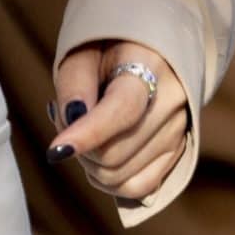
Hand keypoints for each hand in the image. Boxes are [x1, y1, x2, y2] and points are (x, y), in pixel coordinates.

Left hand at [49, 39, 188, 204]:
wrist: (147, 49)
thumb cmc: (107, 47)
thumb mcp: (82, 52)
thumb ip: (74, 85)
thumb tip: (74, 121)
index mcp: (152, 64)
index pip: (123, 110)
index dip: (87, 134)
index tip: (55, 150)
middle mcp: (174, 101)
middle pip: (115, 152)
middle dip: (79, 146)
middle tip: (68, 118)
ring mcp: (179, 129)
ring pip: (122, 176)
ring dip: (90, 164)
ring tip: (85, 132)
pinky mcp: (178, 150)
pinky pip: (140, 187)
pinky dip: (110, 182)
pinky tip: (97, 159)